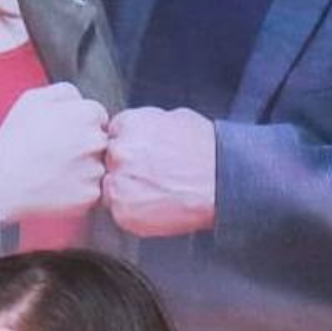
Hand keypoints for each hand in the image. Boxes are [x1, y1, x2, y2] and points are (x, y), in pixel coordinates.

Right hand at [0, 82, 109, 223]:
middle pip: (101, 141)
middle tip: (59, 154)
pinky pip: (92, 190)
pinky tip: (57, 187)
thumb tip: (80, 99)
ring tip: (55, 172)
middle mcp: (95, 140)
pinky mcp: (90, 194)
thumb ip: (64, 92)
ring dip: (84, 169)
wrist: (1, 180)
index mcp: (85, 114)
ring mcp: (94, 169)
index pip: (98, 116)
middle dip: (85, 145)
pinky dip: (79, 190)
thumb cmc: (14, 139)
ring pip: (98, 166)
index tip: (64, 134)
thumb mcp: (32, 99)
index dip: (80, 124)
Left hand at [103, 107, 216, 235]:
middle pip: (109, 161)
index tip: (143, 157)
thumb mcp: (175, 118)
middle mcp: (118, 152)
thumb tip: (135, 128)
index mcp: (128, 125)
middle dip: (125, 168)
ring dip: (127, 190)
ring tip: (156, 191)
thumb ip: (146, 123)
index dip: (129, 148)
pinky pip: (119, 211)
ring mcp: (119, 182)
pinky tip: (156, 205)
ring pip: (111, 187)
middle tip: (151, 176)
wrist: (223, 182)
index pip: (113, 136)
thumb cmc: (206, 150)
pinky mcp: (123, 210)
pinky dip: (134, 212)